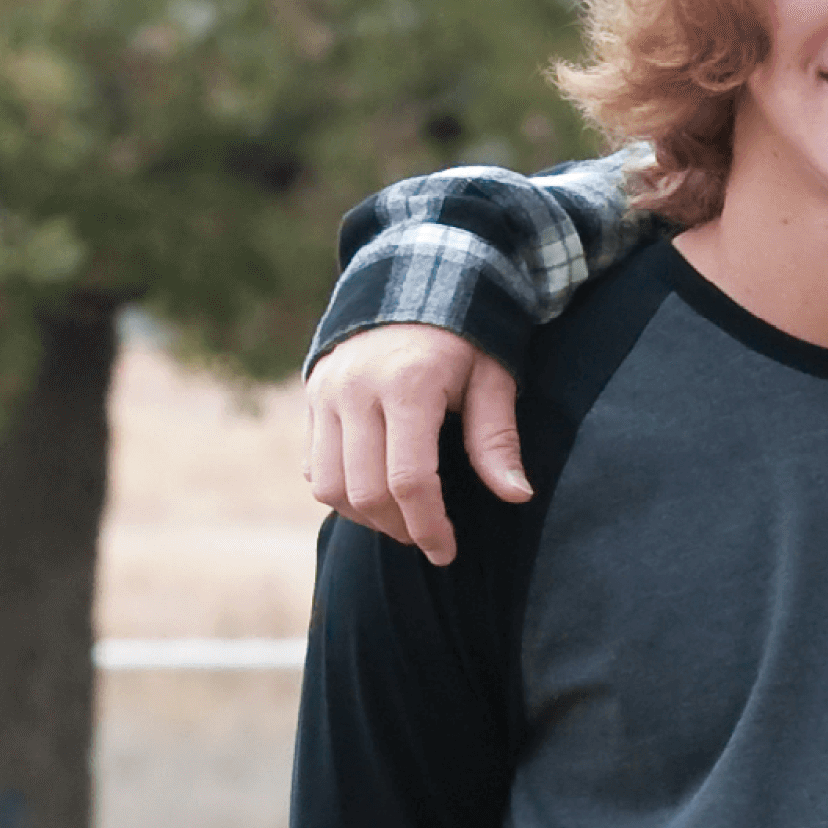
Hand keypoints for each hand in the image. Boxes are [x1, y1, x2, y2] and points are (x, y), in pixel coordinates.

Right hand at [304, 327, 524, 566]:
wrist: (411, 276)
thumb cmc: (465, 334)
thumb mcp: (493, 377)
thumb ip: (496, 438)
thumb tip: (517, 496)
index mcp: (406, 385)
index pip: (409, 480)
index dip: (428, 526)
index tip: (446, 552)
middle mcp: (355, 389)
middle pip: (365, 490)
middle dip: (399, 528)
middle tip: (429, 540)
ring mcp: (325, 391)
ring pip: (328, 485)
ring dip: (365, 517)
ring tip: (403, 521)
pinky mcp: (311, 394)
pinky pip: (313, 465)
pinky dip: (340, 491)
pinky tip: (376, 494)